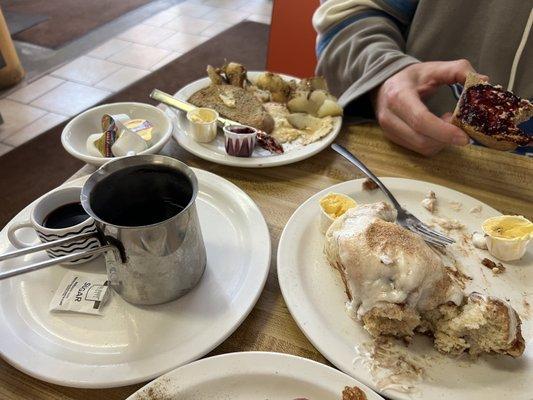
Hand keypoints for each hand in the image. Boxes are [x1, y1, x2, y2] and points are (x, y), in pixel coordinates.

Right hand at [372, 60, 486, 155]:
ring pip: (421, 148)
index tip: (464, 136)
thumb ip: (459, 70)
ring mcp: (389, 131)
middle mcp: (390, 117)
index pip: (421, 120)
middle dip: (447, 139)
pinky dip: (434, 143)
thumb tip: (483, 82)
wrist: (383, 86)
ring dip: (441, 142)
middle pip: (422, 139)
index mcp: (399, 96)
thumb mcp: (434, 68)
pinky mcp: (393, 139)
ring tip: (448, 124)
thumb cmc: (411, 78)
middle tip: (462, 128)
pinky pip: (418, 149)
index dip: (444, 131)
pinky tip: (438, 130)